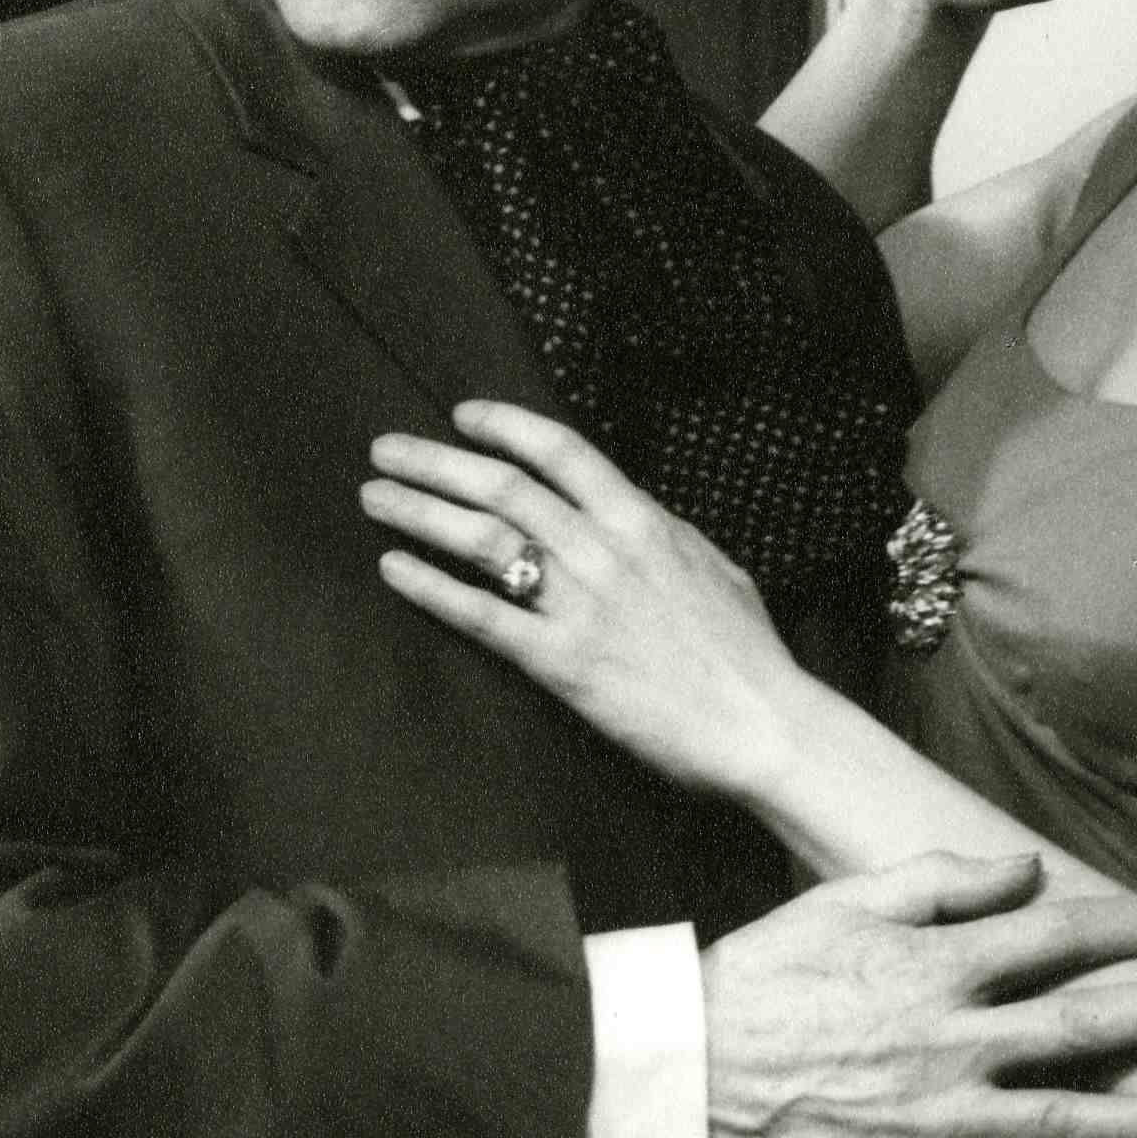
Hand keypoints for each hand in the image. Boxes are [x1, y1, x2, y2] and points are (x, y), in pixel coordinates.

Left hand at [364, 399, 806, 801]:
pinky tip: (393, 570)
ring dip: (420, 512)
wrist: (762, 722)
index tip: (460, 415)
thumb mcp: (710, 565)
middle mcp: (603, 551)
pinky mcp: (562, 663)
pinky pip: (482, 617)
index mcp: (641, 520)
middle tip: (385, 450)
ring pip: (483, 540)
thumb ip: (658, 534)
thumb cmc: (745, 650)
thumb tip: (623, 510)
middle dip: (435, 461)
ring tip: (374, 498)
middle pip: (502, 487)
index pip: (559, 450)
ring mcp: (580, 605)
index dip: (502, 425)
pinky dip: (431, 588)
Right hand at [701, 851, 1136, 1137]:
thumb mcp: (838, 904)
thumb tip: (1028, 867)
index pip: (1055, 936)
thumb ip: (939, 882)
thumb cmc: (756, 981)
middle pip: (1085, 1025)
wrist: (676, 1080)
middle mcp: (946, 1044)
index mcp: (930, 967)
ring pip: (1065, 1126)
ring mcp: (931, 1124)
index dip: (1133, 925)